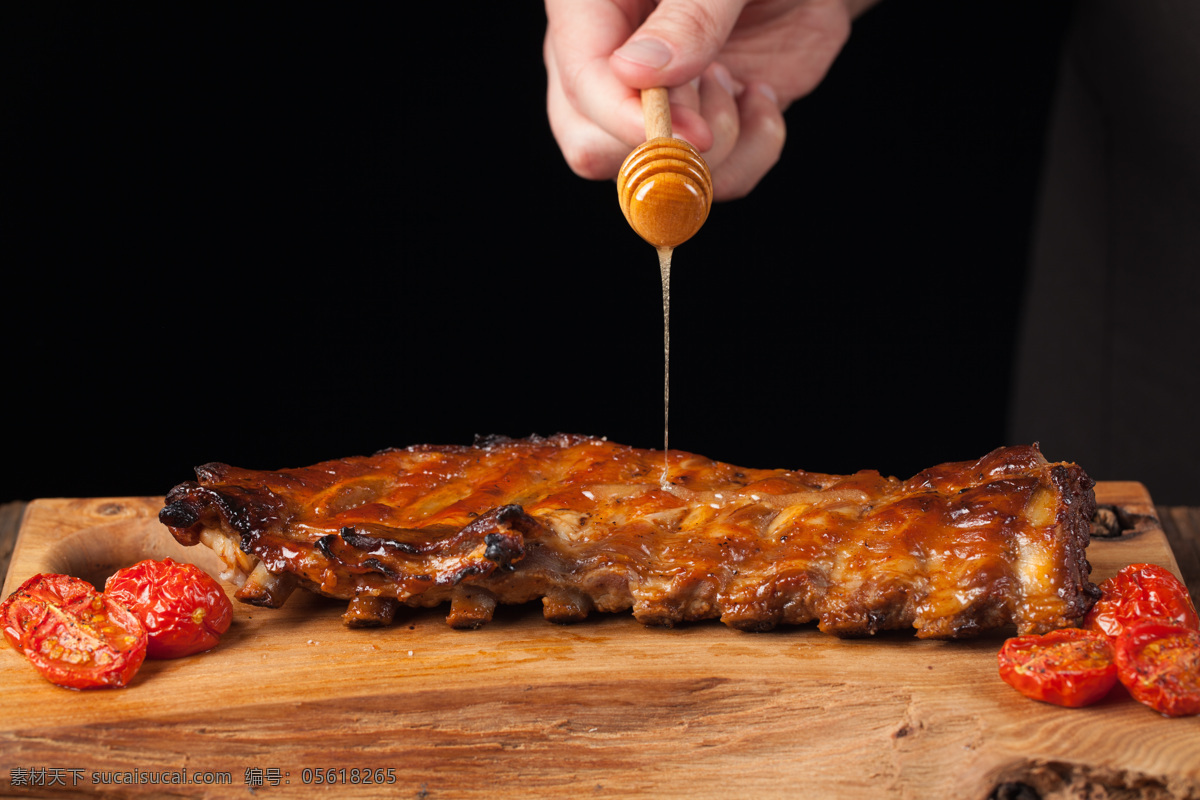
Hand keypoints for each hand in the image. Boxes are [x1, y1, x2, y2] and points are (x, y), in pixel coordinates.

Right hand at [545, 0, 877, 199]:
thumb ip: (688, 15)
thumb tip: (634, 74)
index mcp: (592, 5)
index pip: (580, 79)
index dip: (627, 117)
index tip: (693, 131)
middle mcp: (612, 60)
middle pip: (591, 143)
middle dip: (664, 142)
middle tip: (717, 96)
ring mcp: (654, 102)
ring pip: (652, 172)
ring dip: (716, 143)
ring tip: (738, 79)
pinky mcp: (702, 129)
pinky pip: (711, 179)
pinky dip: (751, 151)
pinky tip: (761, 96)